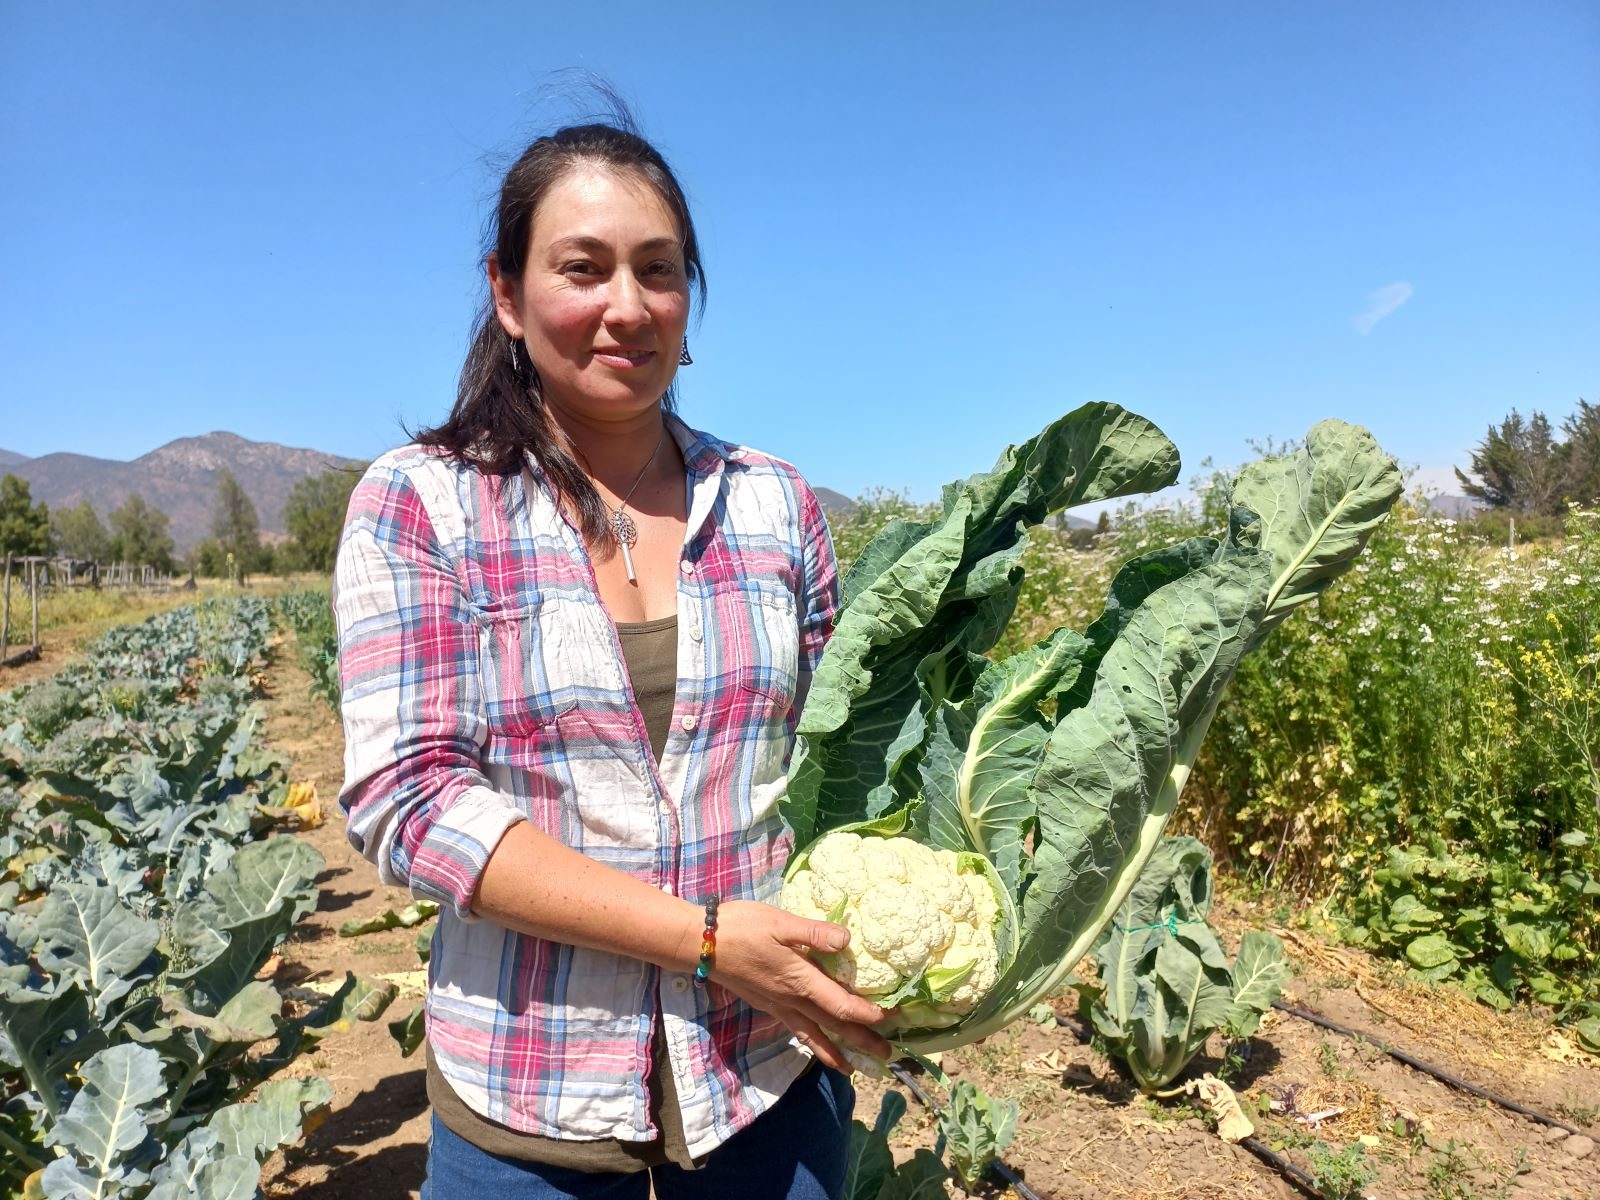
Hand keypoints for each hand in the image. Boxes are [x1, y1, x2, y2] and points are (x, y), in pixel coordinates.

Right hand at [705, 900, 893, 1072]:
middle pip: (833, 1027)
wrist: (700, 944)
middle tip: (887, 1055)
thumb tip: (847, 940)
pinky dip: (813, 1043)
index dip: (867, 1014)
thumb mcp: (779, 922)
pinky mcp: (767, 1005)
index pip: (840, 1005)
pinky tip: (817, 1044)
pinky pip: (796, 1031)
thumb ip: (813, 933)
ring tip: (855, 1068)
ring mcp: (778, 1006)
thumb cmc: (741, 927)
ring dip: (837, 1052)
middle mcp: (791, 1000)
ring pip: (814, 1036)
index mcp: (799, 980)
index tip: (891, 1017)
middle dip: (861, 1041)